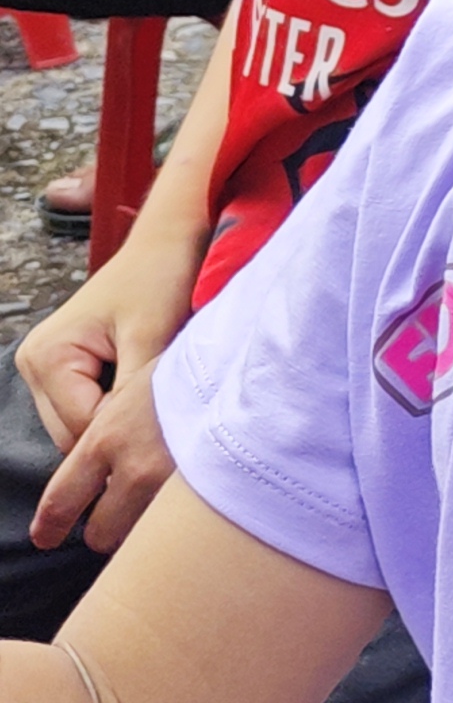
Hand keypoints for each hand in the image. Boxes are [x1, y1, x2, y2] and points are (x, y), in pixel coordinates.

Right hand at [18, 238, 197, 550]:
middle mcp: (36, 364)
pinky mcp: (69, 367)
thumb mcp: (151, 337)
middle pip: (74, 436)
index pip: (81, 430)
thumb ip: (135, 394)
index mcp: (48, 357)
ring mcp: (48, 367)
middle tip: (167, 449)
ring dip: (117, 429)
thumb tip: (134, 449)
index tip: (167, 459)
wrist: (167, 243)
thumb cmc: (160, 280)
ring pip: (80, 427)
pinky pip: (89, 408)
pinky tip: (149, 409)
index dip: (123, 447)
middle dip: (117, 443)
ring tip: (161, 424)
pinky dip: (117, 413)